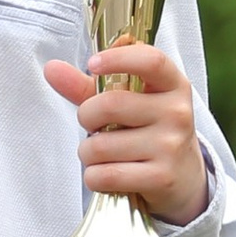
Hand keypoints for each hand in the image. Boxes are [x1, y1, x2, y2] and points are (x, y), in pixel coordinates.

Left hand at [44, 35, 209, 228]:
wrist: (184, 177)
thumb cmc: (148, 132)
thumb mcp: (128, 103)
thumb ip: (89, 87)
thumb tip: (52, 68)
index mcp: (172, 85)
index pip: (151, 61)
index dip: (118, 58)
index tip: (92, 64)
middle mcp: (176, 113)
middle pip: (109, 105)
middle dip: (86, 117)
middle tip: (93, 126)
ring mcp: (171, 146)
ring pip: (100, 147)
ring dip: (88, 154)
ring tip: (103, 155)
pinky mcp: (162, 178)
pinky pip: (105, 176)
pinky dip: (94, 177)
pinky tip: (107, 174)